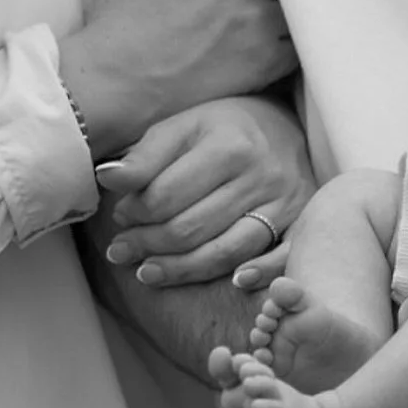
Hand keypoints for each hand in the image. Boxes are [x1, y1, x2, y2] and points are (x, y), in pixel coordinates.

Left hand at [94, 96, 313, 287]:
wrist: (283, 125)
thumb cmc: (222, 128)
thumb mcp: (183, 126)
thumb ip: (145, 155)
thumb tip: (107, 180)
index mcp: (229, 145)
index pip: (166, 197)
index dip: (133, 213)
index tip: (121, 214)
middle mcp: (261, 174)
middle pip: (190, 229)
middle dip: (146, 244)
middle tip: (121, 249)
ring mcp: (284, 200)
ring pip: (224, 253)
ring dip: (178, 270)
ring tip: (146, 271)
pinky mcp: (300, 220)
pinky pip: (277, 259)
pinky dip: (256, 274)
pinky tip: (233, 282)